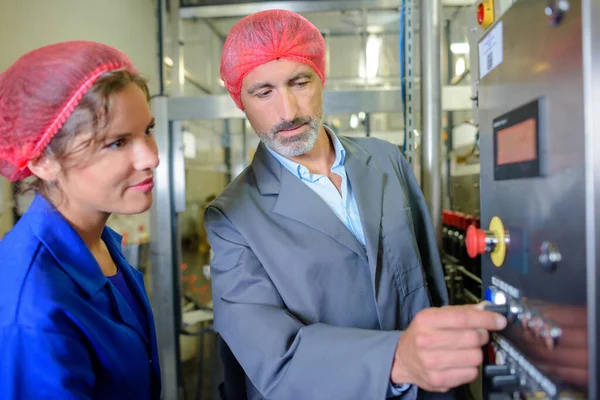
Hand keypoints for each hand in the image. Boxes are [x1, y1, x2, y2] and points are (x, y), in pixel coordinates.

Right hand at [390, 303, 506, 391]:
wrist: (402, 358)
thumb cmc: (421, 335)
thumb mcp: (434, 316)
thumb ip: (460, 311)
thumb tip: (485, 309)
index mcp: (426, 320)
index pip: (463, 318)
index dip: (486, 319)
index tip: (499, 320)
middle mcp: (426, 340)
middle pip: (472, 338)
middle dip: (482, 336)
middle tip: (479, 335)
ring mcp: (431, 362)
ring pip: (475, 357)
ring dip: (476, 352)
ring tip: (466, 350)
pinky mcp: (438, 380)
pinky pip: (471, 373)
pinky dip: (471, 367)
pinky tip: (460, 362)